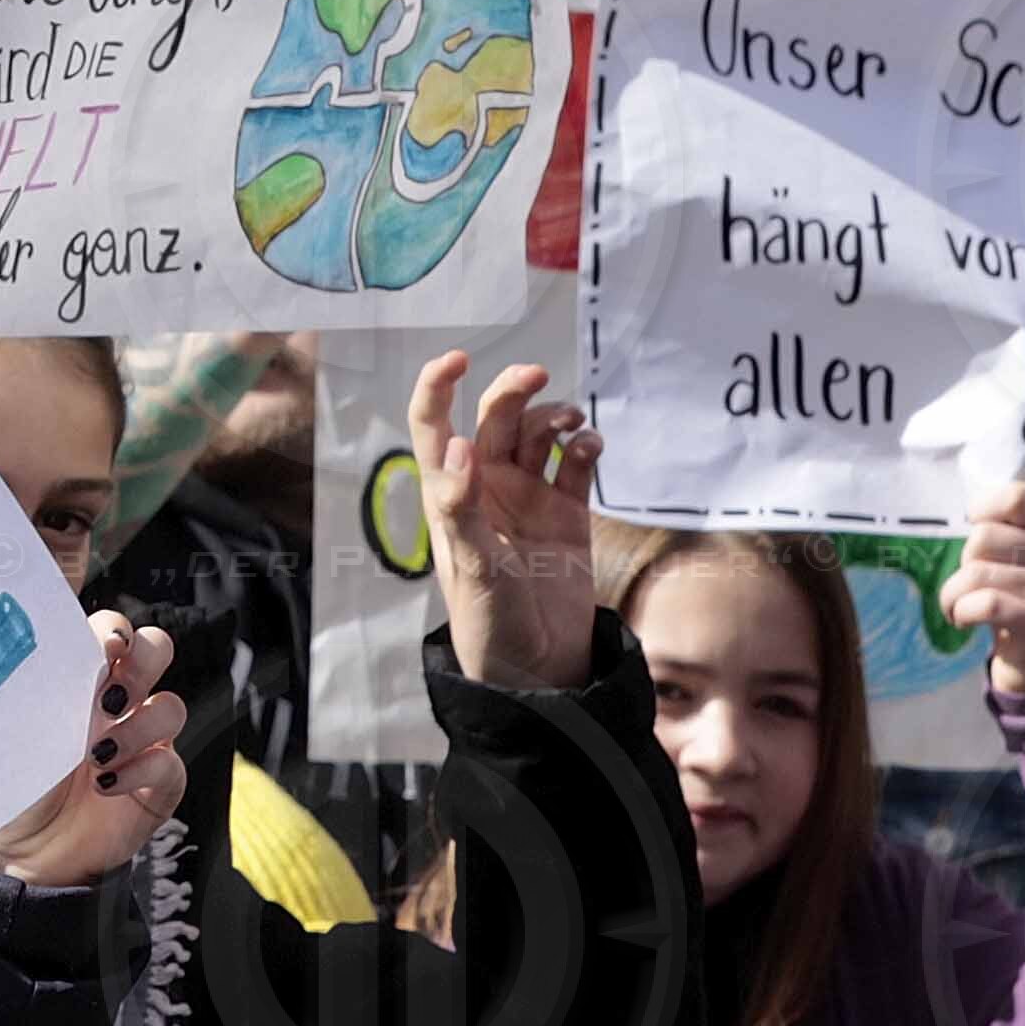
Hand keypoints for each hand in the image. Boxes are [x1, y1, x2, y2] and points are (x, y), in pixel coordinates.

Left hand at [0, 616, 186, 886]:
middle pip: (157, 649)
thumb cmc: (8, 782)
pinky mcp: (159, 786)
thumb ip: (38, 688)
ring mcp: (142, 741)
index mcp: (80, 677)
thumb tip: (49, 651)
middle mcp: (118, 701)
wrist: (18, 854)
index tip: (104, 646)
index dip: (115, 628)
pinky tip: (104, 784)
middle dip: (143, 659)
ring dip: (138, 724)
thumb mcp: (16, 728)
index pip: (111, 629)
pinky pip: (171, 763)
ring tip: (96, 754)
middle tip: (109, 694)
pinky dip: (140, 770)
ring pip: (171, 706)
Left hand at [409, 354, 605, 692]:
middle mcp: (488, 487)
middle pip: (495, 420)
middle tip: (538, 377)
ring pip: (538, 435)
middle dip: (513, 392)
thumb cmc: (490, 622)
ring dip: (553, 417)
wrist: (541, 666)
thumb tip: (459, 446)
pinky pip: (576, 465)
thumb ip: (462, 508)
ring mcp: (529, 497)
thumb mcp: (472, 569)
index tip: (458, 359)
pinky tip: (591, 447)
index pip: (433, 426)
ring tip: (572, 425)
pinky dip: (585, 447)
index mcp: (451, 494)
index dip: (438, 387)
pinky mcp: (568, 513)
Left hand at [943, 473, 1024, 696]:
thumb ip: (1005, 528)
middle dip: (964, 561)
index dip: (983, 509)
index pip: (1017, 497)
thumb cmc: (1021, 598)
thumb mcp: (1023, 556)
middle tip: (973, 584)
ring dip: (952, 593)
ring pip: (976, 572)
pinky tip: (961, 620)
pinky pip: (985, 604)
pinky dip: (960, 610)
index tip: (975, 530)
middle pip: (984, 537)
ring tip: (958, 606)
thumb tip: (971, 511)